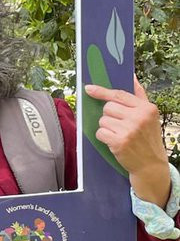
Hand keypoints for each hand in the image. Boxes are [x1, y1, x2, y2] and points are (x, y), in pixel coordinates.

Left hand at [85, 77, 171, 207]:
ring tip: (119, 134)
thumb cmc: (147, 137)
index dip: (102, 91)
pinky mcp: (119, 142)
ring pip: (102, 120)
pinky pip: (100, 132)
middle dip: (109, 115)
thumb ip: (139, 96)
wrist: (150, 164)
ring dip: (107, 127)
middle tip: (120, 125)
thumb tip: (131, 76)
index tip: (89, 88)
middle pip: (108, 107)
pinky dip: (103, 137)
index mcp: (147, 108)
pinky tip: (114, 141)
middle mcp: (139, 117)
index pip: (119, 95)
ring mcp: (129, 130)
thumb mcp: (149, 115)